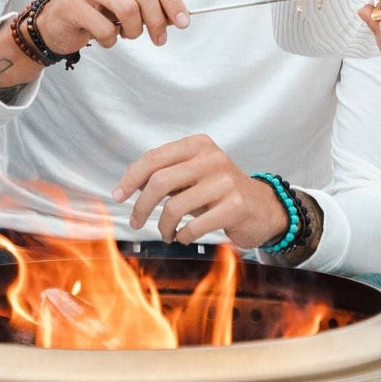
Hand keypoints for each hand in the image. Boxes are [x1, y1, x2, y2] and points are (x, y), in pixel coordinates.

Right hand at [36, 0, 188, 54]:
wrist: (57, 21)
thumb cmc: (98, 7)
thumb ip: (153, 2)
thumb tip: (179, 17)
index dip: (173, 2)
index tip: (184, 22)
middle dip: (157, 20)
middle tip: (159, 38)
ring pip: (128, 10)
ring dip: (133, 31)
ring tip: (126, 33)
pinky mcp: (70, 3)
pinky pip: (106, 28)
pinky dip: (111, 39)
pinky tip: (104, 36)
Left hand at [113, 135, 287, 247]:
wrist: (262, 207)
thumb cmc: (221, 191)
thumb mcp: (194, 174)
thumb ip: (166, 172)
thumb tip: (130, 180)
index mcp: (199, 145)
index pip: (154, 158)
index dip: (131, 179)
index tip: (118, 196)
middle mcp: (213, 159)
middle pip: (159, 182)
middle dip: (141, 207)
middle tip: (137, 221)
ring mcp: (225, 182)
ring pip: (174, 207)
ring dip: (164, 227)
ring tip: (167, 233)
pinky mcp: (235, 206)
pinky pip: (193, 227)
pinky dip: (183, 236)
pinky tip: (185, 236)